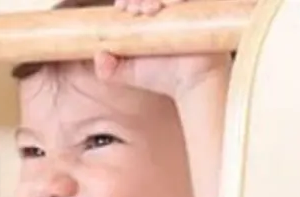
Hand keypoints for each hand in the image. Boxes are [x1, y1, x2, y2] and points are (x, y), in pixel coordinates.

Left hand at [95, 0, 230, 97]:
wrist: (194, 86)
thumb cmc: (165, 78)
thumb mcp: (131, 73)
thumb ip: (110, 69)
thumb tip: (98, 57)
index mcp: (152, 13)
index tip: (122, 8)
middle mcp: (167, 6)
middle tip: (131, 9)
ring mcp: (184, 5)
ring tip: (146, 10)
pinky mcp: (200, 7)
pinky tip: (161, 6)